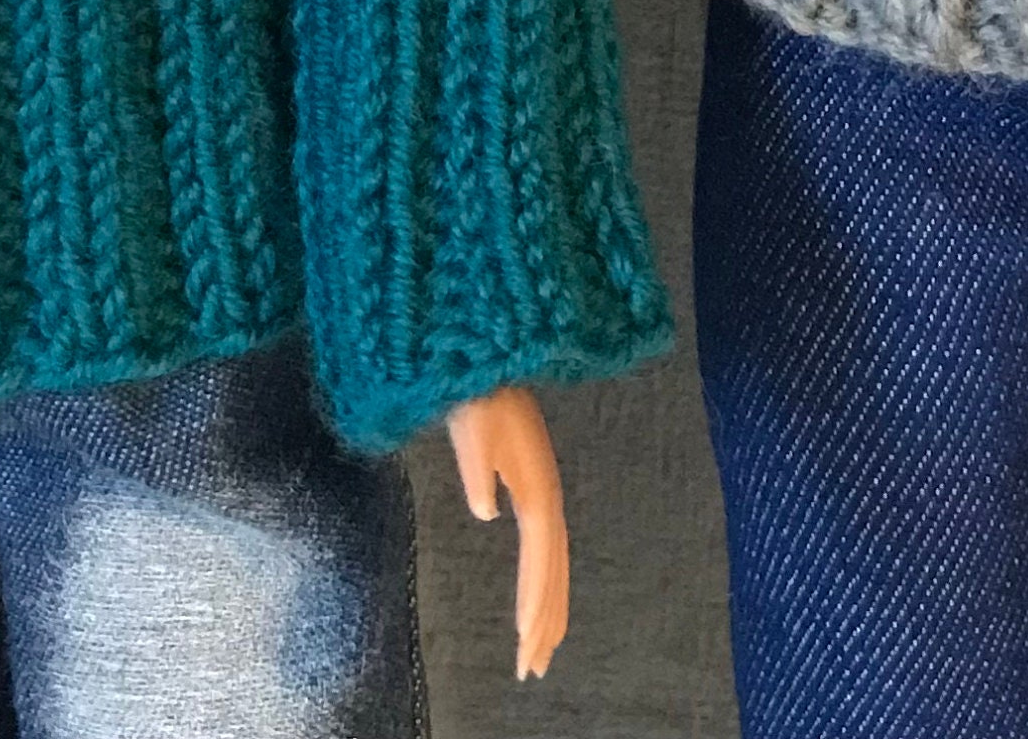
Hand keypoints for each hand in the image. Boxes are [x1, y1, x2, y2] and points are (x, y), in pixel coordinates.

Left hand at [444, 384, 567, 678]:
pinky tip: (541, 598)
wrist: (486, 358)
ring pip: (554, 562)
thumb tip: (486, 511)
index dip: (536, 597)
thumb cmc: (477, 393)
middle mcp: (546, 493)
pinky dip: (545, 581)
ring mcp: (542, 490)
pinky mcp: (531, 486)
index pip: (540, 553)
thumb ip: (478, 469)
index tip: (527, 639)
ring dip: (550, 608)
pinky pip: (546, 547)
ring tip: (541, 652)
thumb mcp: (473, 428)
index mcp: (535, 485)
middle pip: (553, 568)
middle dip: (545, 620)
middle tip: (533, 670)